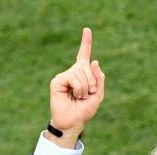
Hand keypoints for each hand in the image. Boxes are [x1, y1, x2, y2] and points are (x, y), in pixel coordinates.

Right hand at [49, 27, 104, 145]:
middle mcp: (72, 72)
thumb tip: (94, 61)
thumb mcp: (98, 95)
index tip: (87, 30)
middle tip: (87, 95)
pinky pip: (73, 78)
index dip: (86, 43)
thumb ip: (99, 79)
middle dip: (92, 82)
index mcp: (82, 74)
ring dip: (85, 88)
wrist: (73, 122)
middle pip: (86, 66)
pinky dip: (78, 88)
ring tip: (79, 97)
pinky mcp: (57, 81)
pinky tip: (73, 95)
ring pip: (81, 73)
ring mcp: (64, 76)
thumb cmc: (84, 110)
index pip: (84, 55)